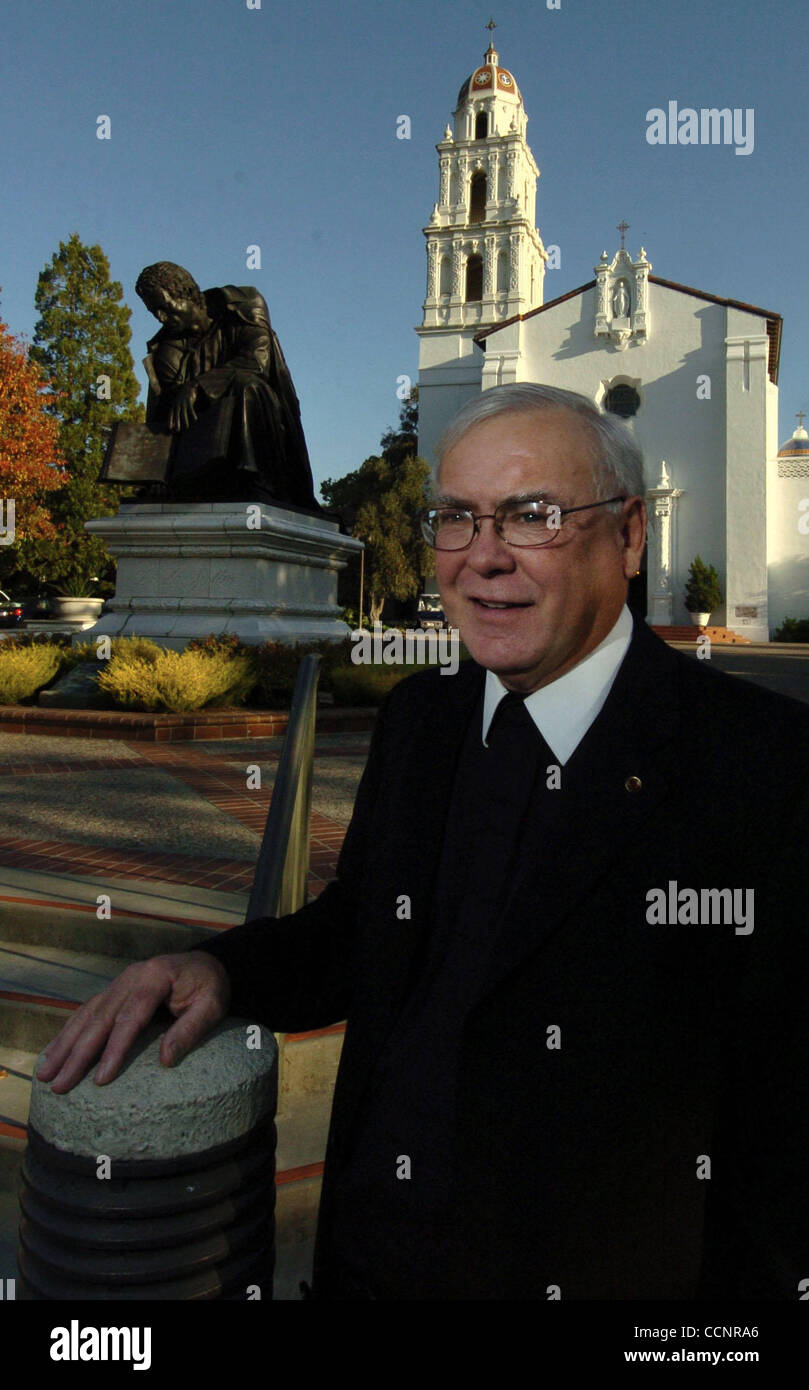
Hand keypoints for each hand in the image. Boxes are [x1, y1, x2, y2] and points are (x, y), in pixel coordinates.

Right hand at [34, 951, 230, 1094]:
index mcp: (154, 977)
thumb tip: (165, 1060)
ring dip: (64, 1044)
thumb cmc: (210, 986)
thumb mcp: (212, 1005)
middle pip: (100, 1018)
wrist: (205, 963)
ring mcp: (119, 982)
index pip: (130, 1017)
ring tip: (45, 1073)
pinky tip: (55, 1051)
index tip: (101, 1079)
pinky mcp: (114, 990)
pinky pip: (87, 1011)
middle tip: (59, 1084)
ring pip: (86, 1015)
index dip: (114, 1049)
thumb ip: (191, 1029)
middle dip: (77, 1054)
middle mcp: (130, 977)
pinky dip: (69, 1032)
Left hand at [168, 381, 197, 430]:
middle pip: (176, 414)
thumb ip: (176, 411)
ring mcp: (183, 403)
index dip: (170, 421)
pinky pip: (191, 409)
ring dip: (185, 420)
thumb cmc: (182, 397)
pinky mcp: (189, 401)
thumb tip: (176, 420)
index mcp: (173, 405)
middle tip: (177, 430)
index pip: (170, 414)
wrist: (186, 386)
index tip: (169, 428)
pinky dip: (193, 414)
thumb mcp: (177, 403)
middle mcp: (177, 404)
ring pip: (183, 413)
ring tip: (187, 427)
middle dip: (177, 422)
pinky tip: (195, 420)